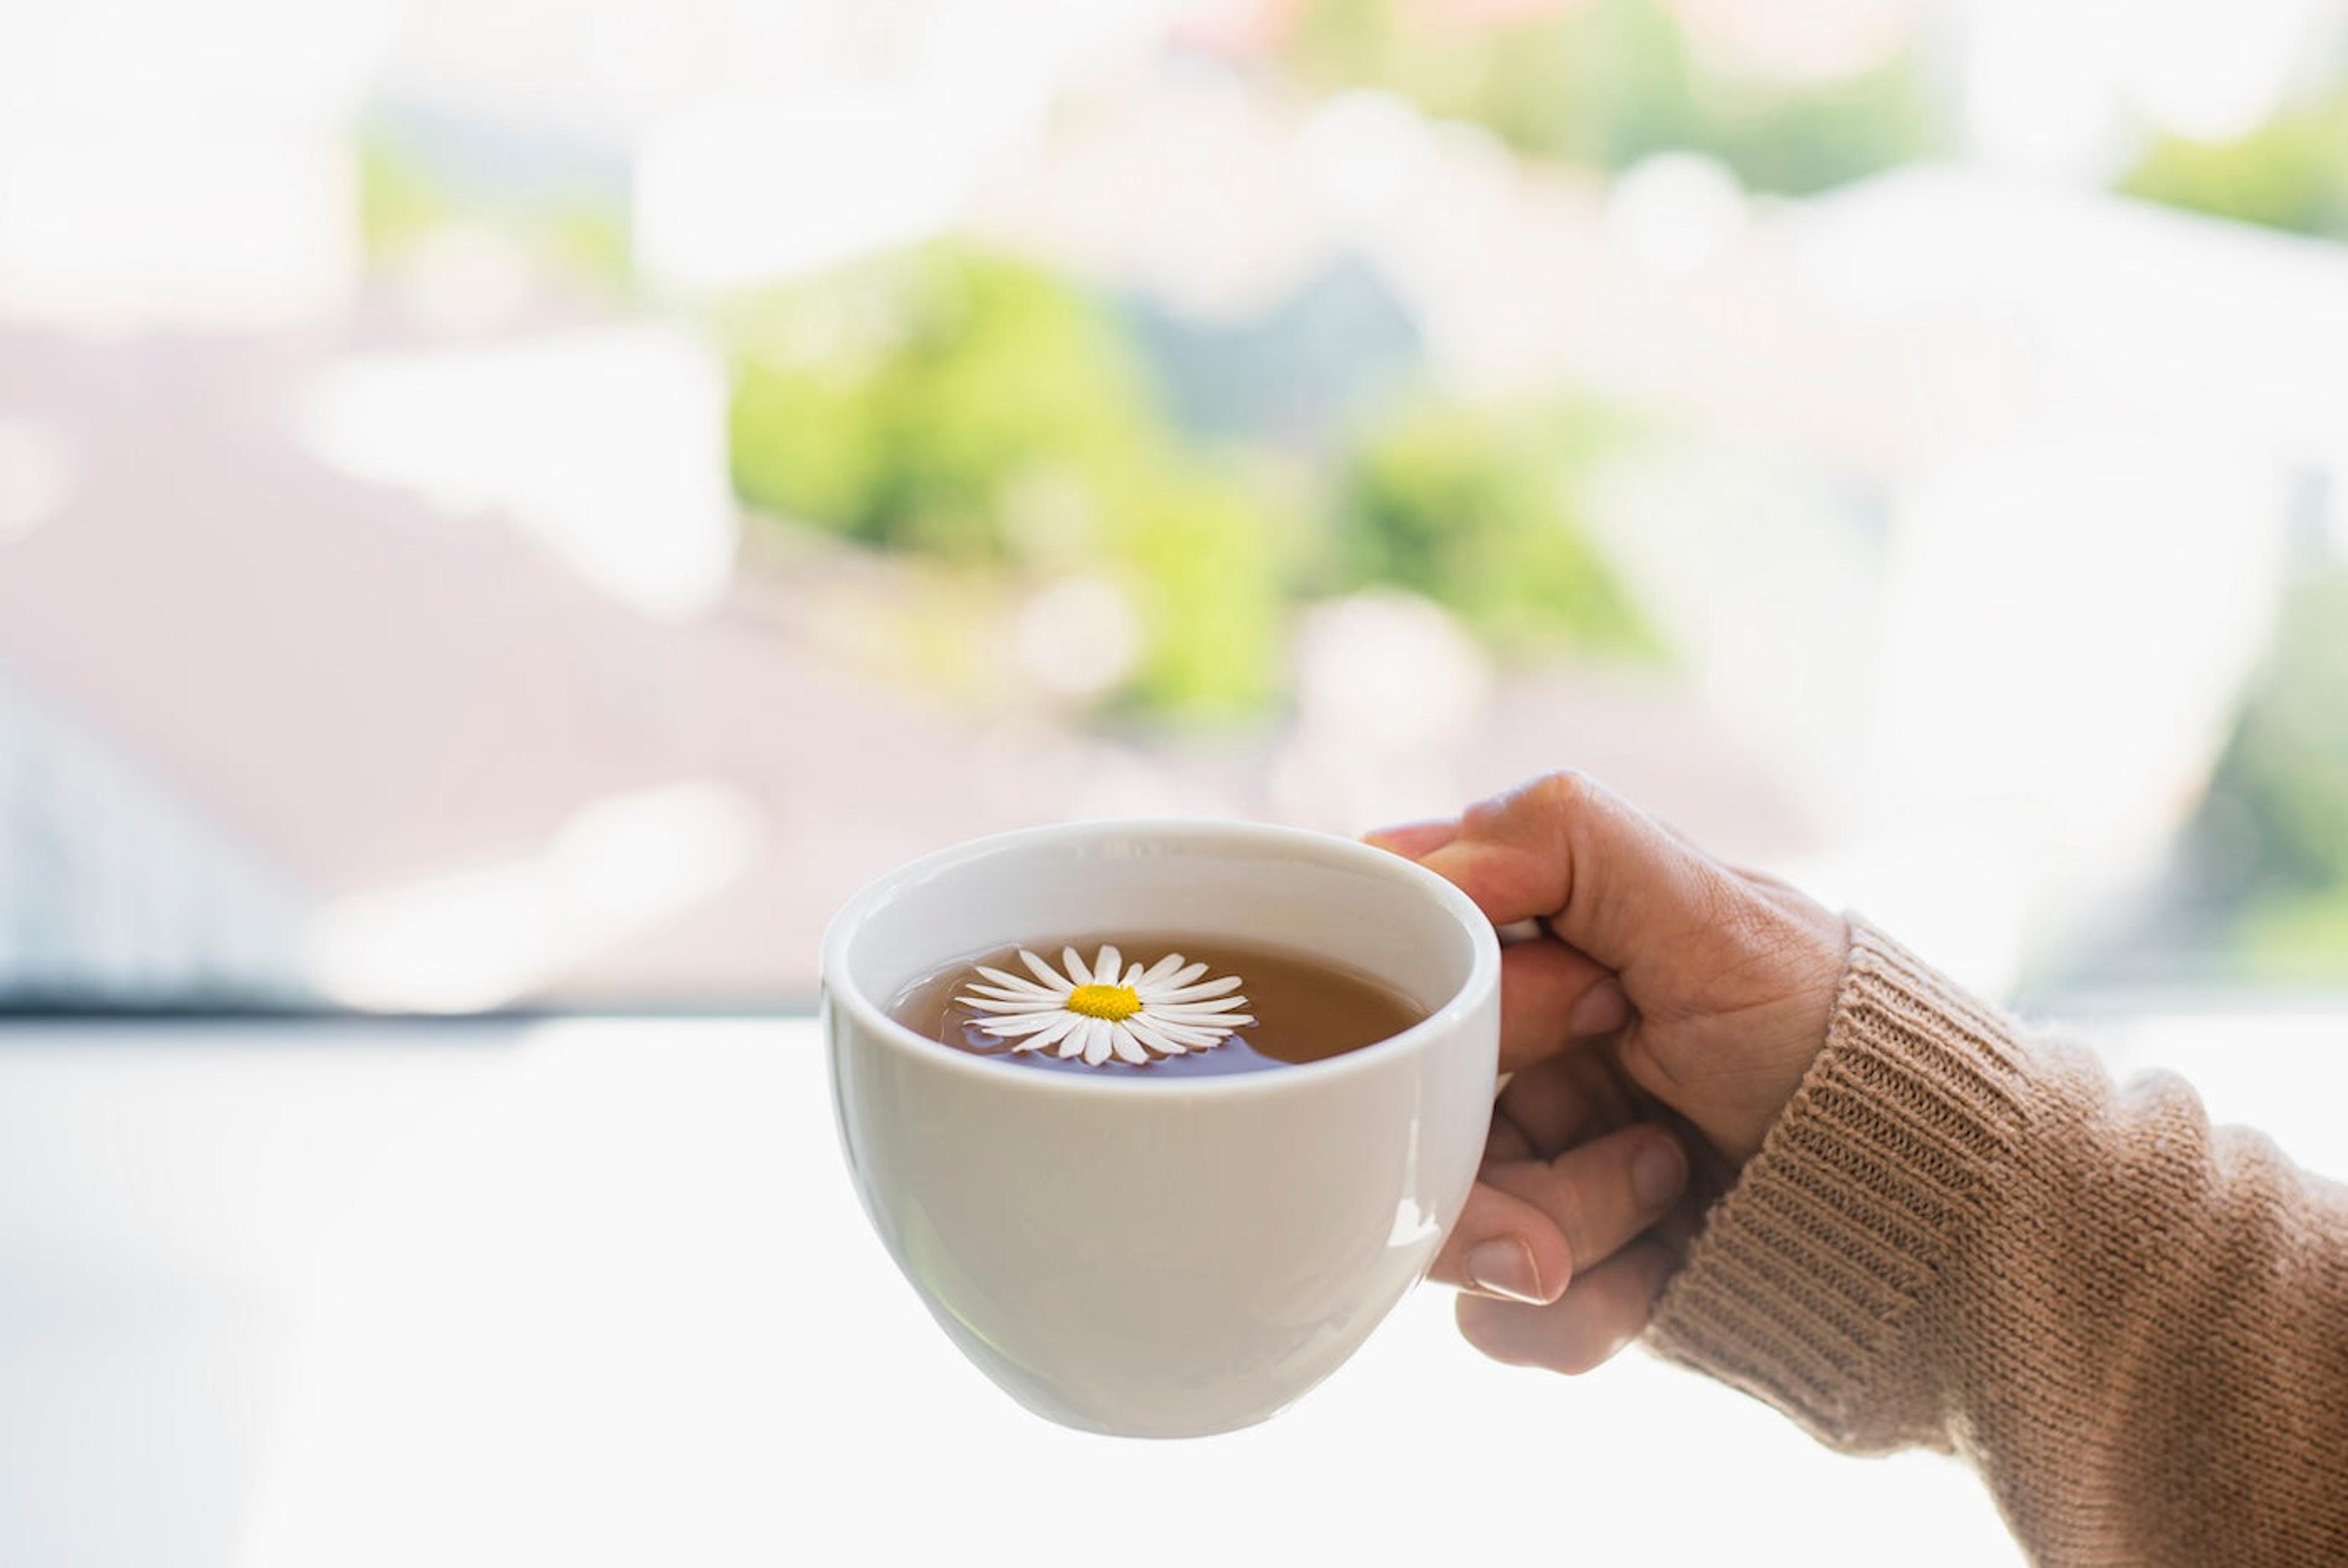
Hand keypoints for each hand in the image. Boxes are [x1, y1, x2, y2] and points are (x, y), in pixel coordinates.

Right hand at [1370, 772, 1846, 1375]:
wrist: (1936, 1228)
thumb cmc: (1839, 1044)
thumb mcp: (1718, 911)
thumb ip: (1563, 840)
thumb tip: (1400, 856)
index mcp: (1530, 950)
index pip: (1395, 963)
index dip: (1451, 1004)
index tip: (1588, 1007)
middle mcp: (1508, 1055)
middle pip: (1394, 1110)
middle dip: (1508, 1152)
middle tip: (1649, 1145)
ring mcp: (1525, 1167)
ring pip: (1436, 1219)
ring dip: (1568, 1224)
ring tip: (1674, 1191)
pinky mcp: (1549, 1271)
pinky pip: (1491, 1319)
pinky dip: (1583, 1308)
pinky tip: (1666, 1274)